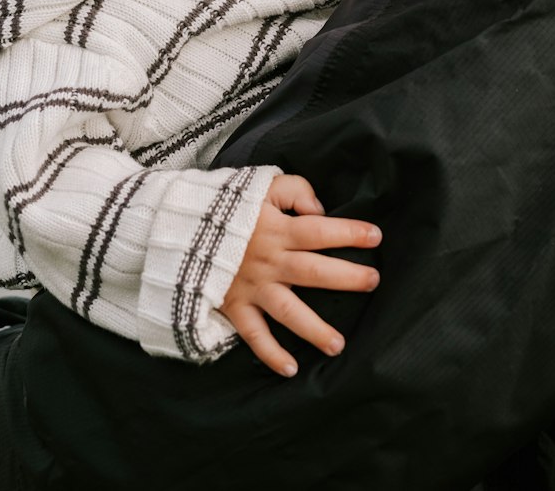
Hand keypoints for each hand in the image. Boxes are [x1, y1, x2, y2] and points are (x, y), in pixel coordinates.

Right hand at [219, 173, 380, 377]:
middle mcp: (269, 260)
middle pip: (313, 271)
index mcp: (277, 228)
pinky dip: (270, 353)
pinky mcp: (234, 306)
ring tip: (339, 345)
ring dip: (314, 329)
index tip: (375, 236)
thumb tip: (320, 209)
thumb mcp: (261, 184)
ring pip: (288, 311)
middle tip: (373, 282)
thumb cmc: (227, 205)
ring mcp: (252, 287)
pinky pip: (253, 334)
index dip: (349, 232)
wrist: (179, 226)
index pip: (320, 230)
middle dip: (346, 277)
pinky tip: (290, 369)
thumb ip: (294, 190)